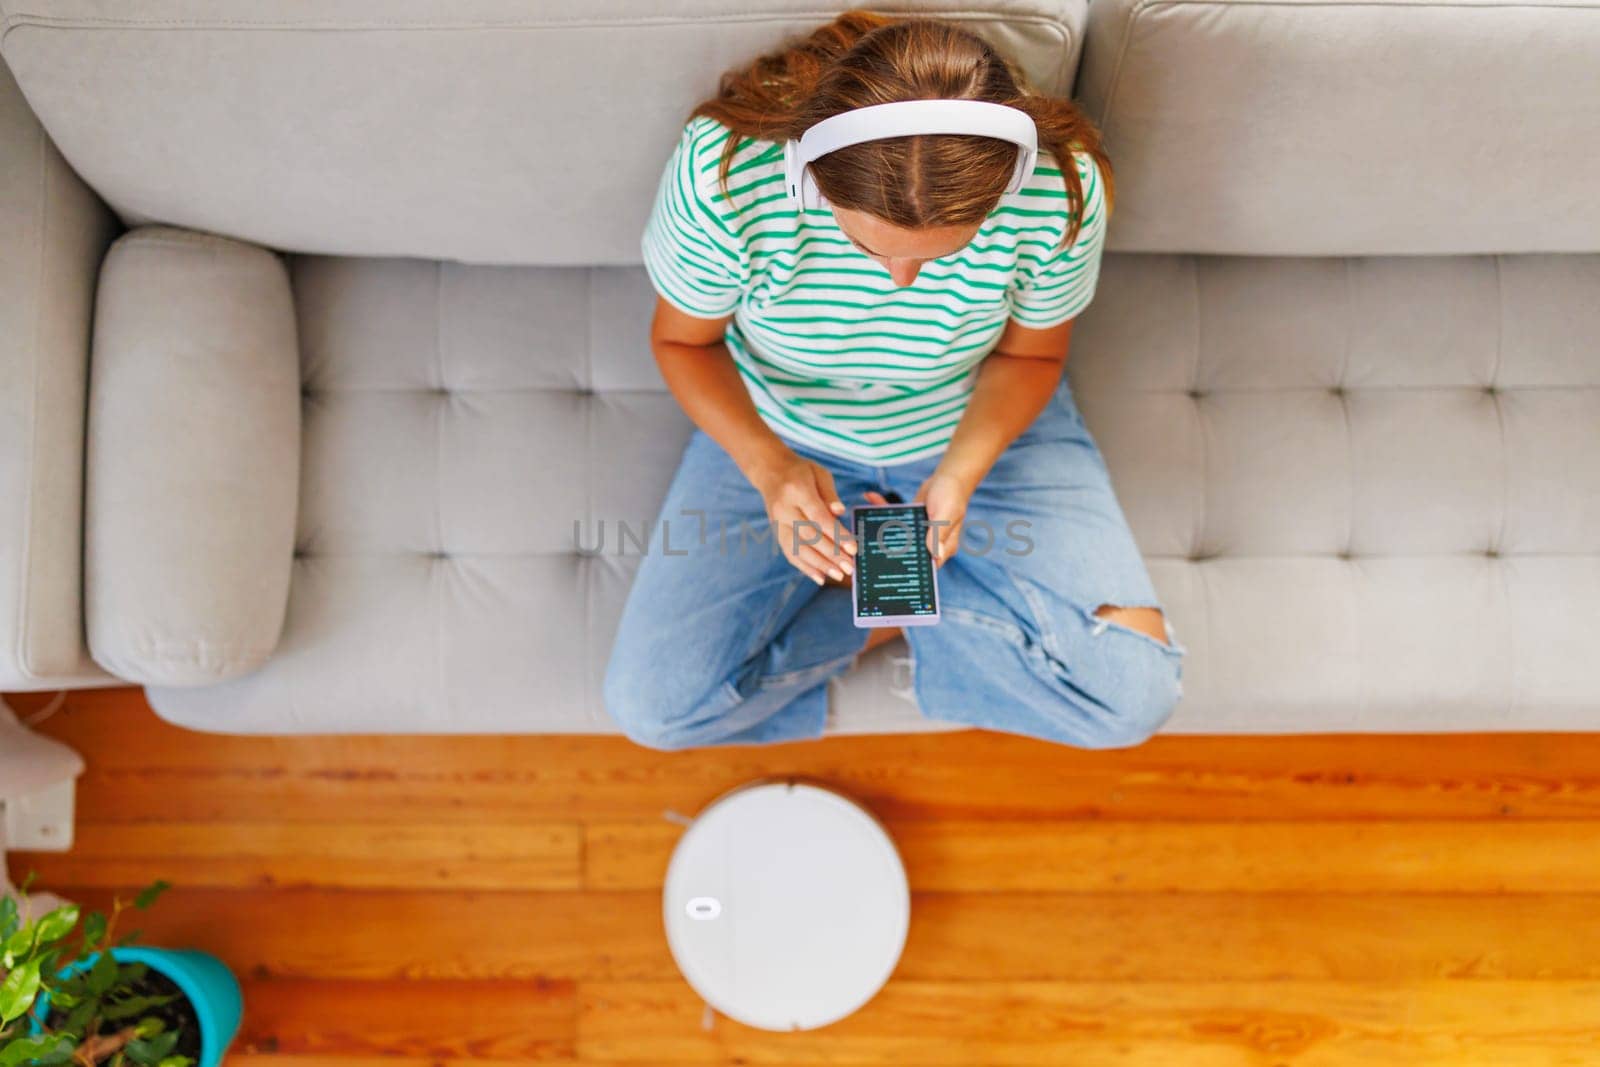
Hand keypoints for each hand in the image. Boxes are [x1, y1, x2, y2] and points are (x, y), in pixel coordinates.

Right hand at [749, 450, 855, 584]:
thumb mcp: (819, 473)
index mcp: (796, 490)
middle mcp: (783, 509)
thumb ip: (830, 494)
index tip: (854, 548)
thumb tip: (840, 512)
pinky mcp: (776, 533)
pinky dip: (805, 567)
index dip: (836, 534)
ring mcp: (777, 523)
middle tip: (850, 567)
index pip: (818, 517)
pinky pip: (789, 553)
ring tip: (839, 575)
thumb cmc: (801, 471)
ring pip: (798, 549)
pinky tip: (820, 577)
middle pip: (809, 536)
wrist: (770, 472)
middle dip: (831, 554)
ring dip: (819, 565)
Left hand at [863, 468, 973, 567]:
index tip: (893, 574)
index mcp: (944, 547)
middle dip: (890, 552)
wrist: (948, 477)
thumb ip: (938, 533)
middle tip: (867, 551)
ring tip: (863, 523)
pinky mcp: (911, 521)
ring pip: (898, 537)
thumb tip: (935, 555)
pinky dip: (883, 508)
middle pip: (910, 555)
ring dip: (882, 528)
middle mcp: (931, 543)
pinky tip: (870, 497)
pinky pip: (894, 519)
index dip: (913, 573)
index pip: (928, 567)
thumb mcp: (946, 514)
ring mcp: (920, 533)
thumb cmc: (952, 495)